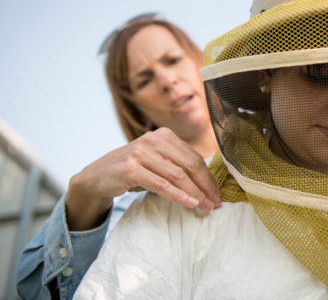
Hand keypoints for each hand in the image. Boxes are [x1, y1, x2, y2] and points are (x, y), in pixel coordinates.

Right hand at [65, 127, 220, 230]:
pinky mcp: (131, 168)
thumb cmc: (133, 172)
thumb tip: (207, 186)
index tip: (217, 194)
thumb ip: (178, 166)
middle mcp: (153, 139)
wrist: (96, 177)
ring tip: (205, 207)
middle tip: (215, 203)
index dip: (208, 177)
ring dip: (194, 193)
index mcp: (164, 135)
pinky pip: (160, 184)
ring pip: (177, 175)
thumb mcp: (157, 163)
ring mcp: (141, 152)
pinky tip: (190, 204)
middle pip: (189, 165)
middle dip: (205, 186)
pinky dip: (178, 195)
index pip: (194, 157)